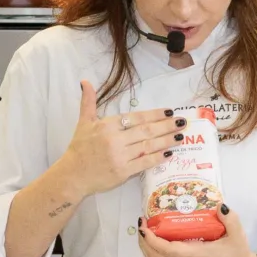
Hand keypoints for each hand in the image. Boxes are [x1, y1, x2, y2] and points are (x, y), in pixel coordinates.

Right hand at [56, 79, 177, 198]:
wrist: (73, 175)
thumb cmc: (80, 148)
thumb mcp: (83, 122)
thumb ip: (88, 102)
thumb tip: (85, 81)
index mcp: (107, 125)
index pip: (136, 117)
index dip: (155, 115)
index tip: (169, 112)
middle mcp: (114, 139)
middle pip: (146, 131)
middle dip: (166, 126)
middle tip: (183, 122)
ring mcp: (120, 156)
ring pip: (148, 146)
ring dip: (166, 140)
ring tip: (180, 136)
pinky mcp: (123, 172)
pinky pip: (144, 163)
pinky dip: (158, 158)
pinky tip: (169, 152)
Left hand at [138, 208, 256, 256]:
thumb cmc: (238, 255)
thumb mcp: (239, 235)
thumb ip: (230, 219)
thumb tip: (219, 204)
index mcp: (197, 255)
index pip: (167, 250)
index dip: (151, 239)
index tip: (144, 225)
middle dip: (143, 241)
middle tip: (142, 223)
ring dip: (146, 249)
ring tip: (145, 232)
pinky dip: (153, 254)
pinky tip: (155, 242)